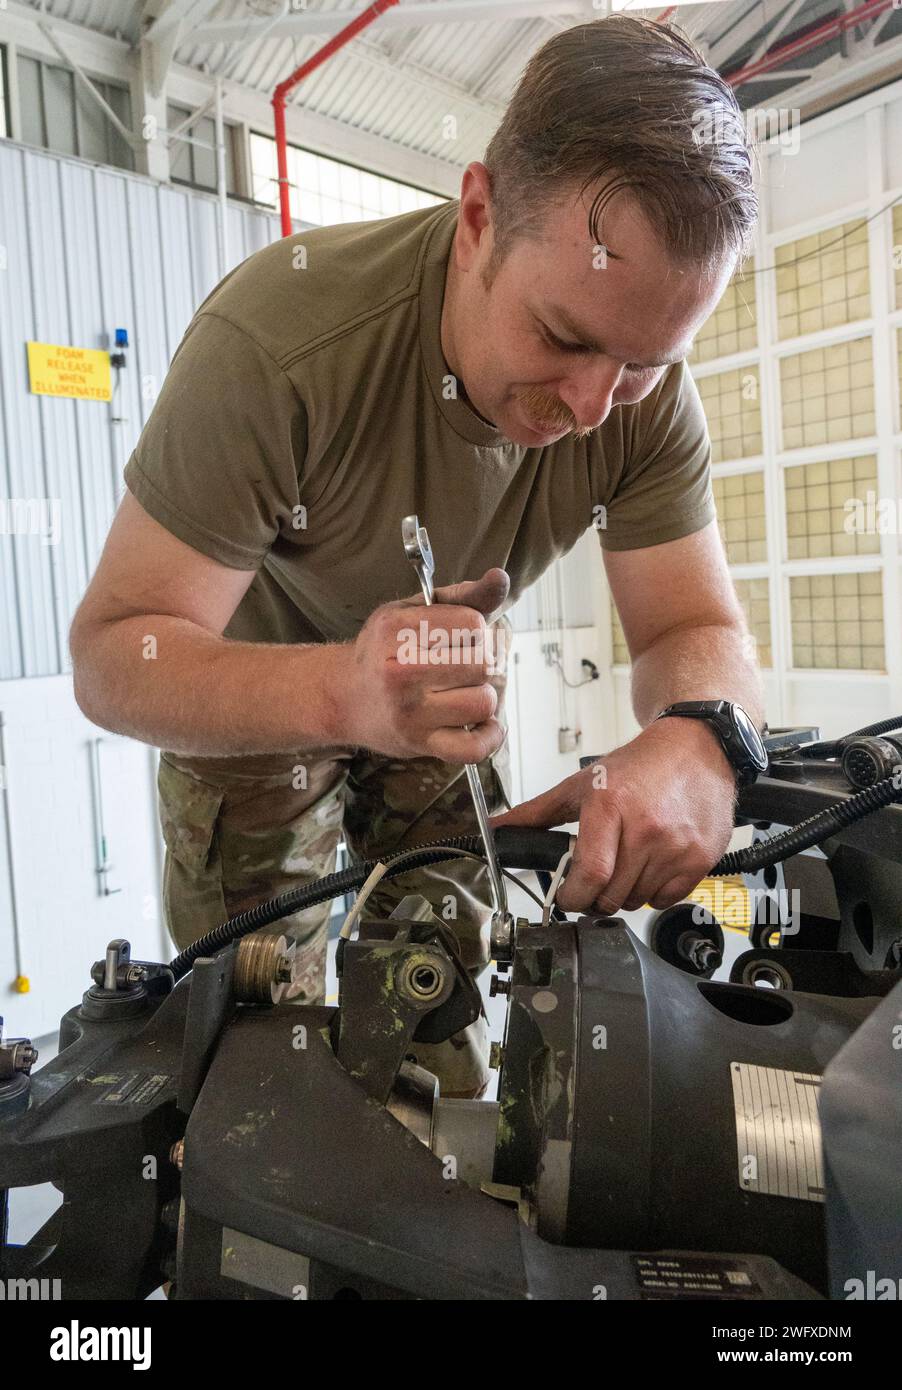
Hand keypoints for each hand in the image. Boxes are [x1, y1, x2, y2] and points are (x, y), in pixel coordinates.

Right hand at [336, 568, 509, 761]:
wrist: (342, 697)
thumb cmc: (383, 650)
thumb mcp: (412, 611)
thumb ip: (461, 596)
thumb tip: (501, 577)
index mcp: (396, 629)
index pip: (473, 624)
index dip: (476, 630)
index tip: (460, 637)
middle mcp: (399, 671)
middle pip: (482, 663)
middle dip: (482, 662)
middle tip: (464, 665)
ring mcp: (409, 712)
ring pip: (483, 703)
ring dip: (483, 697)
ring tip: (463, 691)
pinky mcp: (419, 743)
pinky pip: (472, 749)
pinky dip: (488, 737)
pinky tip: (484, 724)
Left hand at [490, 717, 736, 912]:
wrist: (695, 749)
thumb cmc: (639, 767)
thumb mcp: (582, 784)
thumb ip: (536, 813)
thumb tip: (496, 829)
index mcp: (611, 806)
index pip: (590, 874)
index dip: (571, 896)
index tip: (566, 897)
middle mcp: (647, 828)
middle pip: (611, 895)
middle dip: (594, 897)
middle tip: (594, 881)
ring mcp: (677, 845)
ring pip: (637, 900)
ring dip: (624, 893)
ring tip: (625, 863)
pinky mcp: (700, 857)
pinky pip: (667, 899)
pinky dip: (654, 892)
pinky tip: (651, 865)